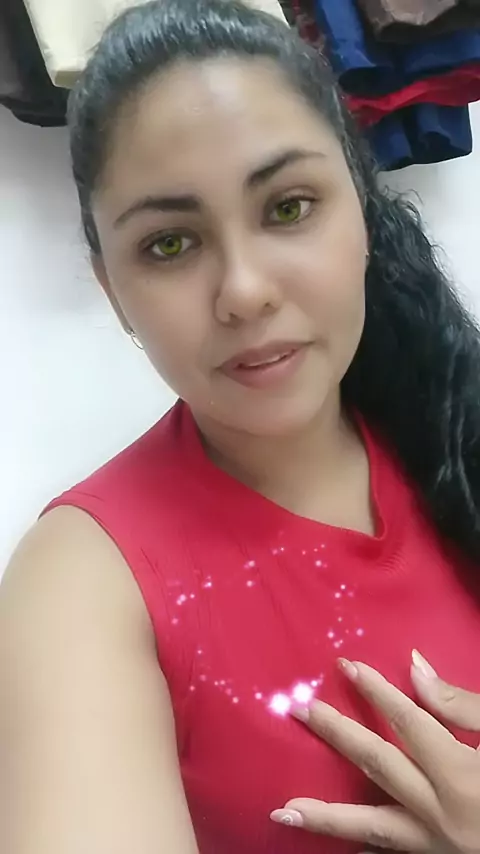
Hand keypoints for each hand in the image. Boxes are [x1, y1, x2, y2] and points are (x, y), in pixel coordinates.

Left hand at [270, 651, 479, 851]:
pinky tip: (334, 839)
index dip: (377, 691)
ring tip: (282, 811)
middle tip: (300, 710)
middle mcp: (443, 815)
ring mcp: (438, 847)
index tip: (346, 666)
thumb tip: (414, 669)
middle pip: (379, 767)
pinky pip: (392, 853)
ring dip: (326, 819)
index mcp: (464, 776)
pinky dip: (363, 844)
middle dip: (338, 736)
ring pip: (373, 829)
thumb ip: (462, 706)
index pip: (409, 723)